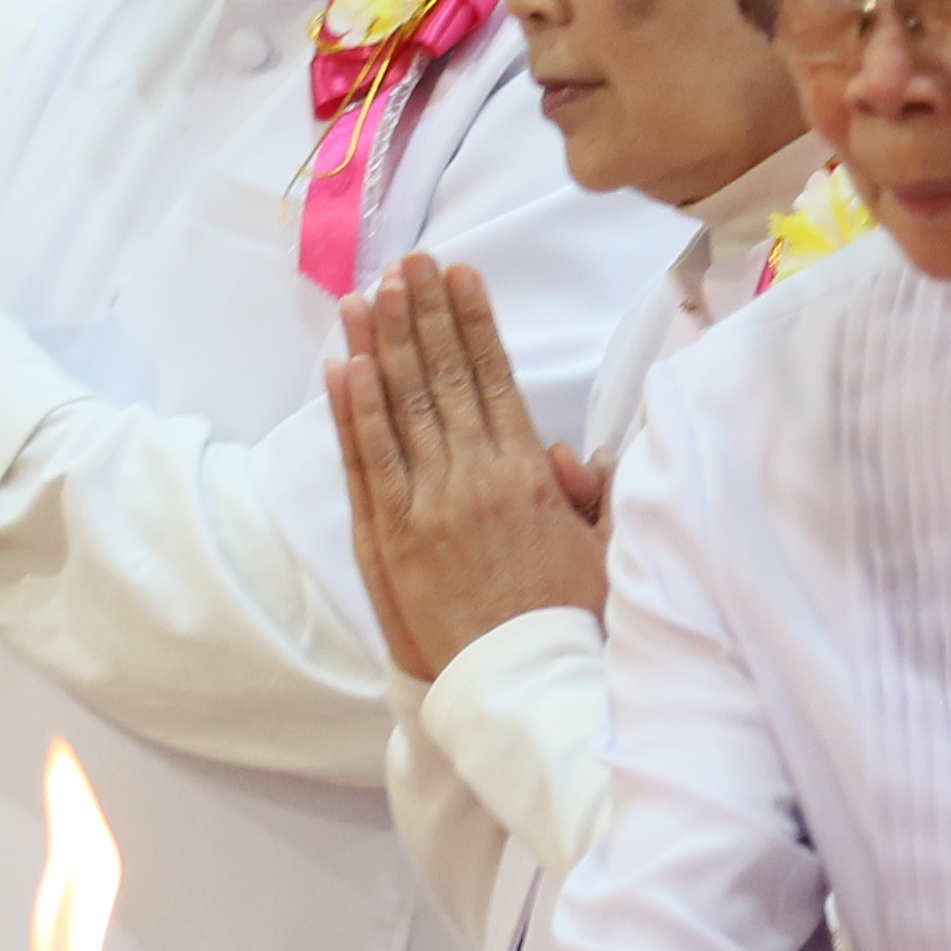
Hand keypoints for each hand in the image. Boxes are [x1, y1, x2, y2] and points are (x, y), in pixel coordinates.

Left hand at [330, 257, 609, 685]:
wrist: (524, 689)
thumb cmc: (567, 625)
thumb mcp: (603, 551)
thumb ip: (593, 496)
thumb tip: (577, 455)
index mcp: (530, 475)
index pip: (496, 377)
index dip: (474, 321)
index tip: (461, 274)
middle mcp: (476, 478)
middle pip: (445, 377)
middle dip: (426, 312)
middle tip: (410, 260)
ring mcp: (428, 505)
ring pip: (402, 405)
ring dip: (386, 341)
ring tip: (374, 290)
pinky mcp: (391, 538)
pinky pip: (368, 460)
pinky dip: (355, 408)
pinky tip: (348, 362)